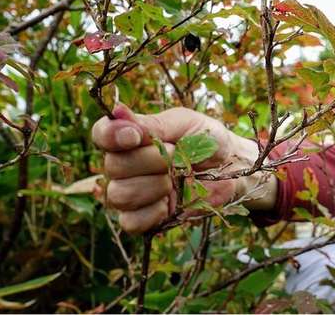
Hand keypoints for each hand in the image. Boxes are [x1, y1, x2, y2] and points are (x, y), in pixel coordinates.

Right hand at [91, 104, 267, 233]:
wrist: (233, 169)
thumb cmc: (208, 140)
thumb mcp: (185, 124)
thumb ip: (152, 124)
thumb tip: (117, 111)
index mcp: (131, 137)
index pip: (101, 134)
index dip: (112, 135)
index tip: (137, 136)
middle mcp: (125, 165)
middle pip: (112, 167)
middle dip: (150, 161)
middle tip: (176, 155)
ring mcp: (132, 193)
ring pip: (118, 195)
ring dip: (153, 186)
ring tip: (176, 178)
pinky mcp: (144, 219)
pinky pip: (130, 222)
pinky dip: (152, 212)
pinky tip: (170, 202)